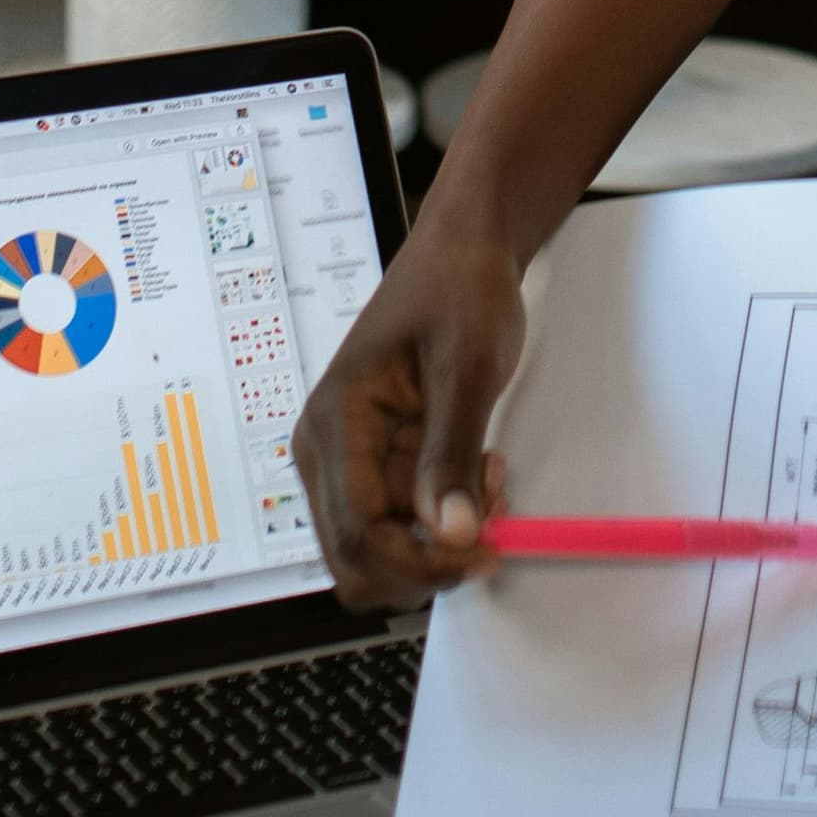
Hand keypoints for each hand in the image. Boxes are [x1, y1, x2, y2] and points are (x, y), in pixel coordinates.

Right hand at [291, 218, 525, 605]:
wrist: (462, 251)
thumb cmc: (457, 290)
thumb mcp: (467, 368)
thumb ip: (452, 453)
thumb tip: (450, 533)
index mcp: (335, 424)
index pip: (357, 535)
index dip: (418, 564)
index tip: (481, 552)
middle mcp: (327, 450)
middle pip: (357, 558)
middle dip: (427, 560)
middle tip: (489, 523)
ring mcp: (349, 460)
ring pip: (385, 546)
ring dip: (441, 539)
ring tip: (489, 482)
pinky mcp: (376, 461)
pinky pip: (404, 520)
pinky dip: (446, 516)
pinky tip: (478, 473)